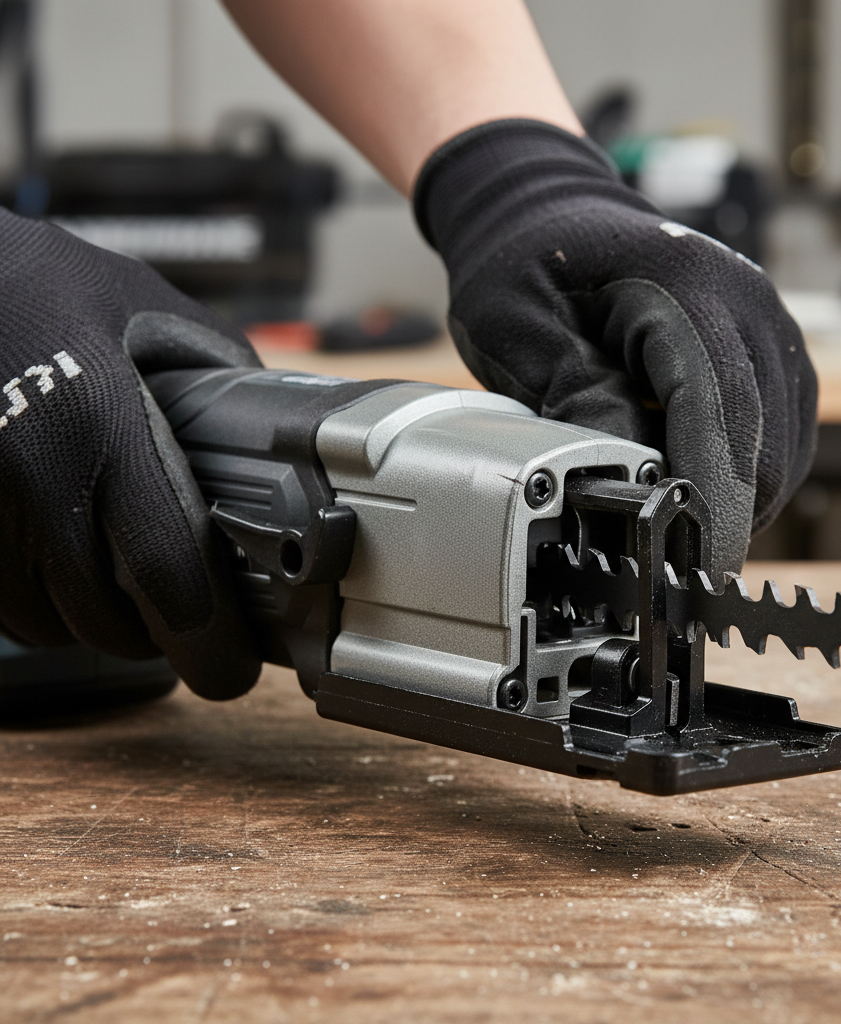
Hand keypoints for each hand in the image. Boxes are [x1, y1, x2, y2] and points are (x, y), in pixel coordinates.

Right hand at [0, 209, 262, 698]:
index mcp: (99, 423)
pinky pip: (0, 609)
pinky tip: (64, 568)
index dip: (206, 641)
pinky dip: (41, 610)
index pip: (164, 571)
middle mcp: (31, 475)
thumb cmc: (40, 283)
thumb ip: (220, 371)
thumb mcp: (147, 306)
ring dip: (99, 626)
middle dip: (161, 638)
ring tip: (128, 589)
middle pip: (109, 619)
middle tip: (190, 623)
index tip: (233, 668)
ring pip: (50, 625)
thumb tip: (279, 434)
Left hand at [415, 120, 817, 577]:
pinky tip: (713, 496)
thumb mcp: (520, 328)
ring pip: (783, 440)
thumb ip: (577, 396)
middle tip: (682, 574)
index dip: (708, 496)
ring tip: (691, 539)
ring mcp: (765, 320)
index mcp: (683, 287)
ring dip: (744, 500)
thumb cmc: (528, 264)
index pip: (717, 409)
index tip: (688, 560)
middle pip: (762, 435)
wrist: (551, 213)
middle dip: (728, 514)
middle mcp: (744, 300)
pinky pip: (785, 426)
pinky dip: (754, 473)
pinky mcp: (768, 344)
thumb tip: (625, 477)